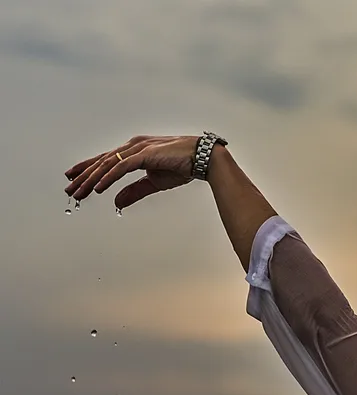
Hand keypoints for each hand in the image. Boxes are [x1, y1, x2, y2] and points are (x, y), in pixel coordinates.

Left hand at [63, 135, 200, 210]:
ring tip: (79, 191)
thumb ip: (134, 191)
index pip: (105, 160)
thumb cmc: (182, 166)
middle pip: (101, 162)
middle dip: (83, 176)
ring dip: (91, 179)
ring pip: (107, 165)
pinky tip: (98, 188)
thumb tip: (116, 202)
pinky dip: (108, 178)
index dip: (88, 170)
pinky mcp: (144, 154)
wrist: (203, 159)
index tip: (74, 179)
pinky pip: (120, 168)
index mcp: (134, 151)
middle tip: (69, 188)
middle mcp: (132, 147)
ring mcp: (137, 149)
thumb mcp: (153, 183)